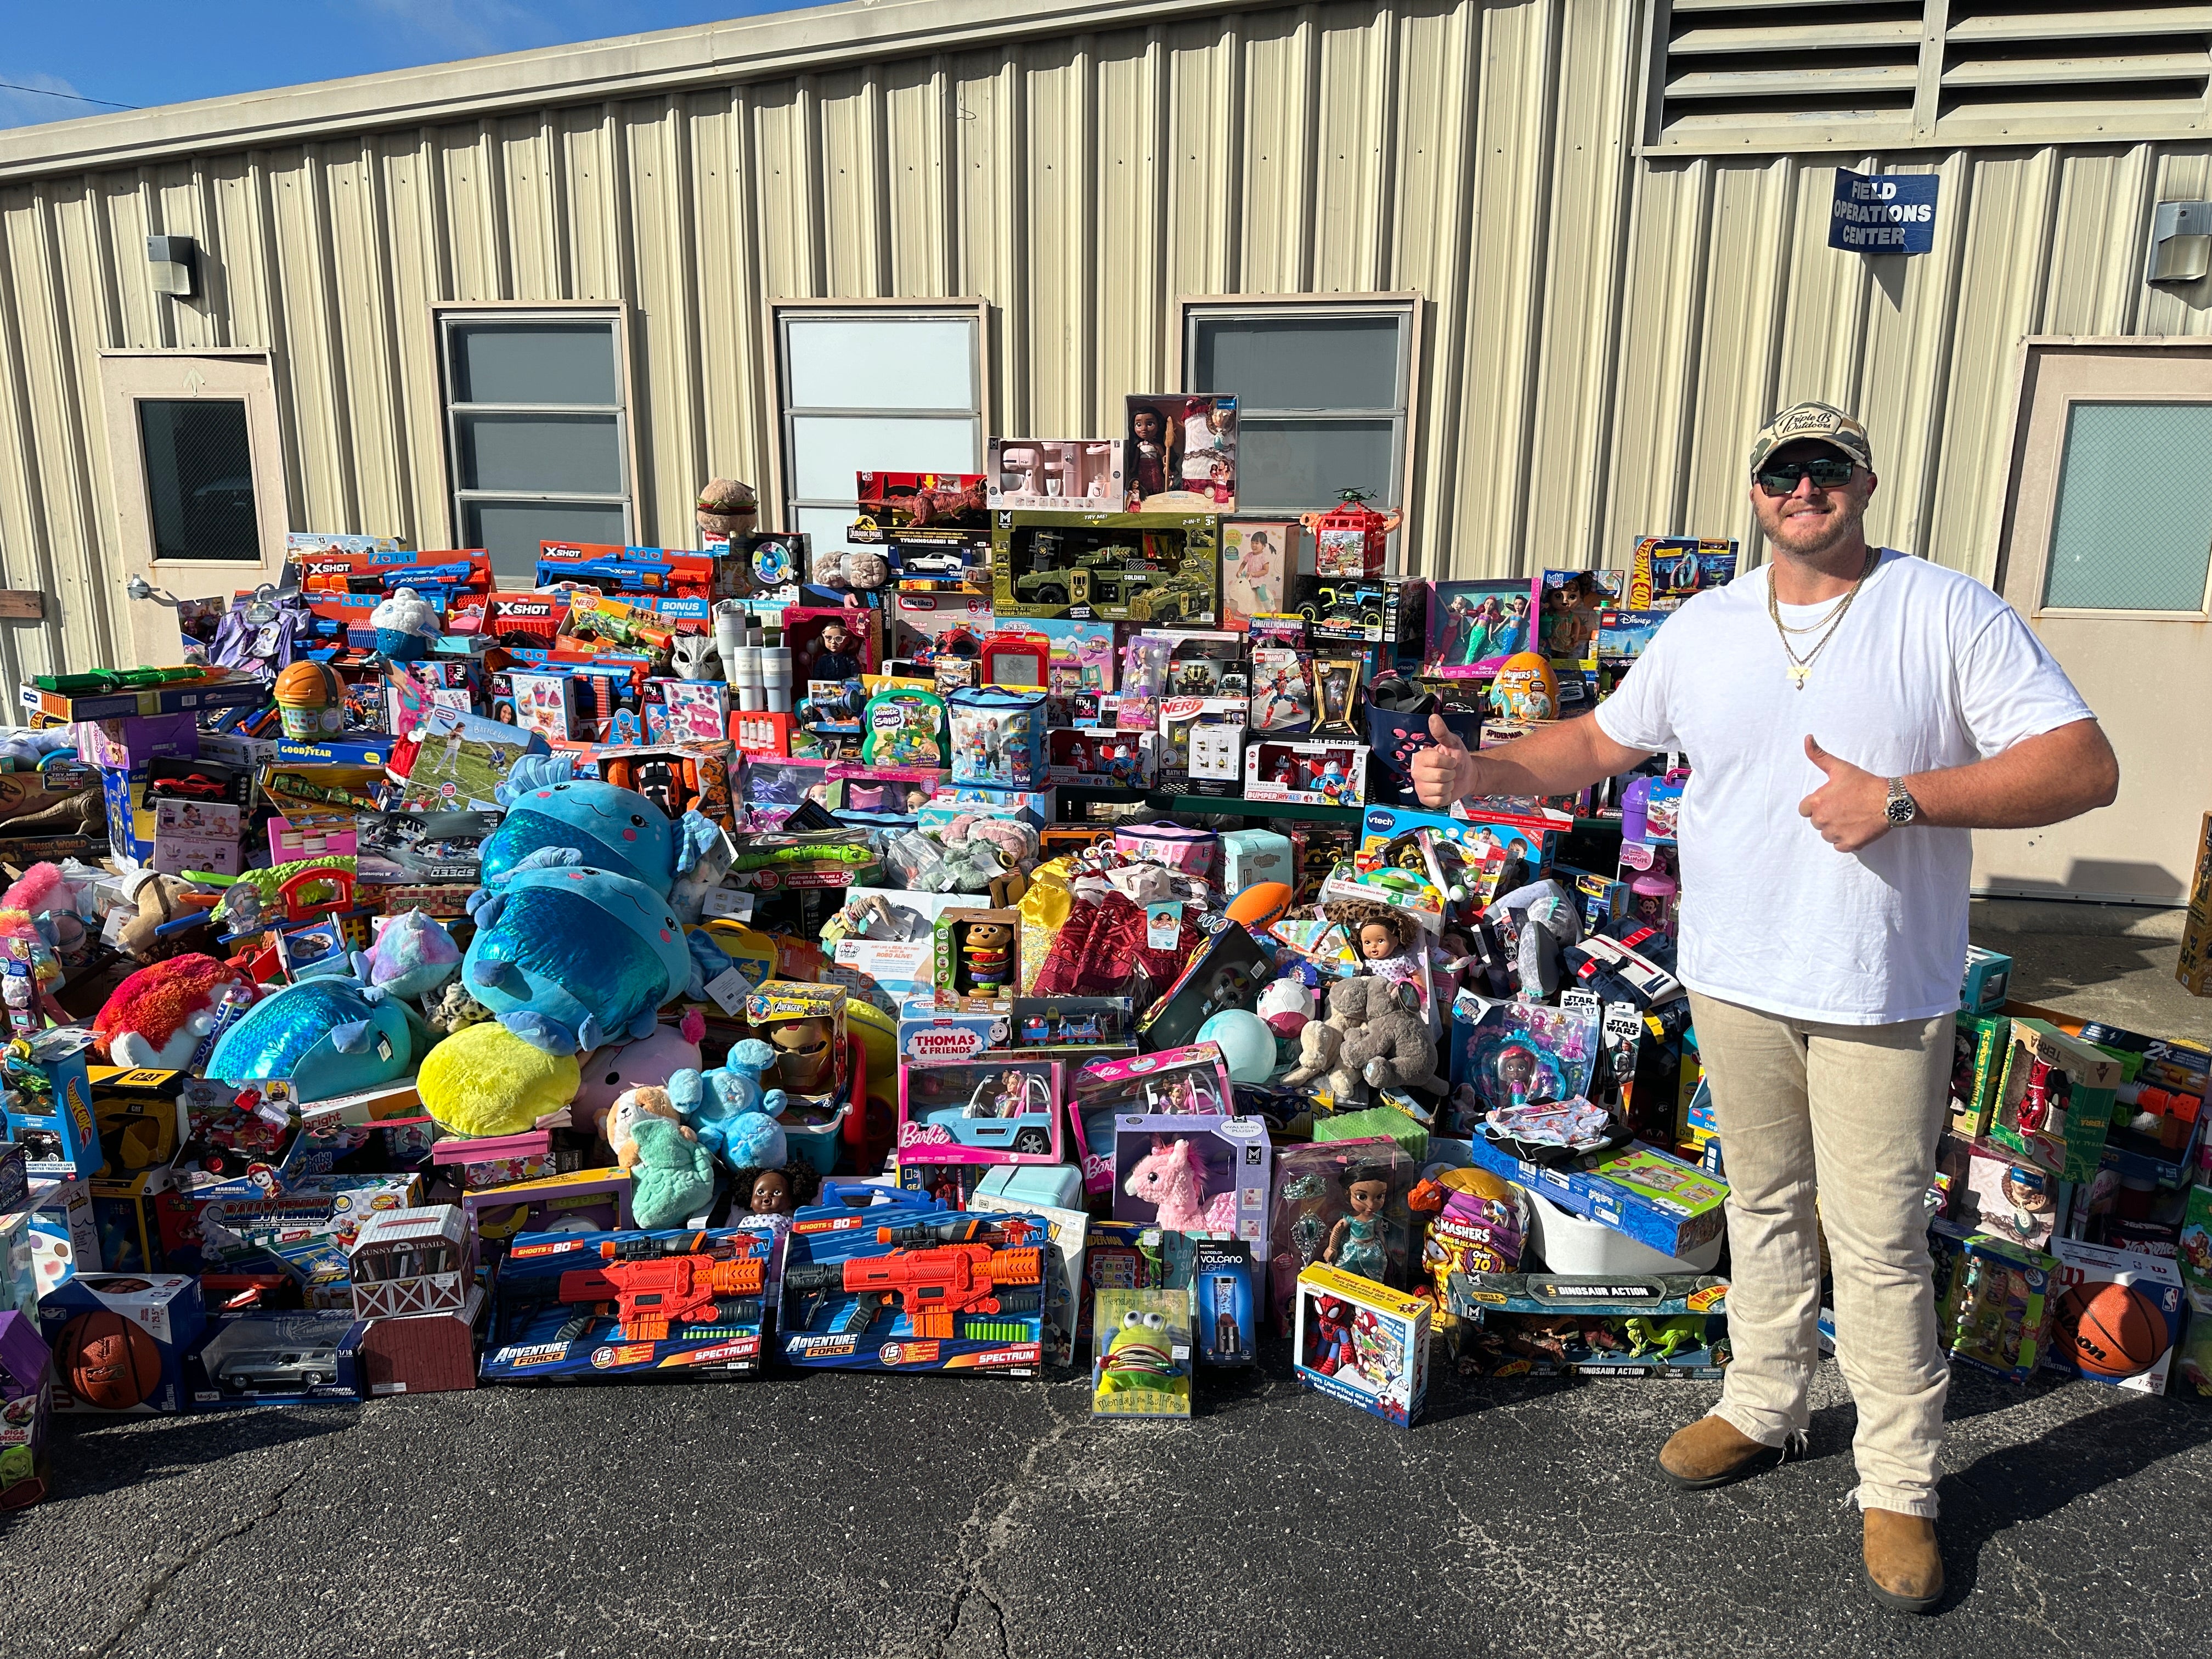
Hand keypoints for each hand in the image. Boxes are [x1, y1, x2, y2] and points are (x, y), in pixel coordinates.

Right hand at [1412, 714, 1478, 807]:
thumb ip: (1442, 732)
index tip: (1450, 760)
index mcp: (1420, 757)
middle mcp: (1416, 772)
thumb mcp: (1452, 743)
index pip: (1435, 761)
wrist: (1466, 775)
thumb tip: (1433, 718)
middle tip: (1449, 771)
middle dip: (1450, 774)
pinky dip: (1446, 796)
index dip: (1449, 762)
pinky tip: (1445, 791)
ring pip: (1440, 789)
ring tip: (1448, 780)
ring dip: (1450, 785)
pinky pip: (1438, 800)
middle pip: (1438, 776)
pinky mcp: (1424, 800)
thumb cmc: (1457, 758)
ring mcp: (1419, 787)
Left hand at [1799, 735, 1891, 851]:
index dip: (1816, 805)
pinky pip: (1840, 846)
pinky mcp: (1849, 844)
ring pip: (1828, 835)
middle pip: (1817, 822)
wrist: (1890, 800)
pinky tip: (1857, 828)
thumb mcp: (1840, 767)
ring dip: (1836, 829)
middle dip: (1827, 816)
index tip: (1831, 800)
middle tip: (1845, 807)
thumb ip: (1818, 755)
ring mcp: (1836, 834)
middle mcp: (1822, 820)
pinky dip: (1847, 840)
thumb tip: (1807, 738)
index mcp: (1817, 802)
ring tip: (1852, 817)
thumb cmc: (1865, 783)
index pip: (1804, 810)